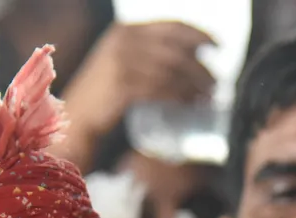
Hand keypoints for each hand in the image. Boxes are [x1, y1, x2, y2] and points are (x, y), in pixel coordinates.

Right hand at [61, 22, 215, 148]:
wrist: (77, 115)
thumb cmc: (104, 93)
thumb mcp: (122, 61)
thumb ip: (148, 54)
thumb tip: (191, 58)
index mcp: (125, 30)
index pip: (171, 25)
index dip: (199, 34)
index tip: (218, 46)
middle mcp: (124, 41)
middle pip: (175, 49)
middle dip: (200, 66)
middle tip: (216, 82)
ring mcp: (122, 62)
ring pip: (170, 70)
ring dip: (193, 84)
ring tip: (207, 96)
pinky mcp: (122, 86)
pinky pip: (160, 88)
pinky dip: (180, 96)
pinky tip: (190, 103)